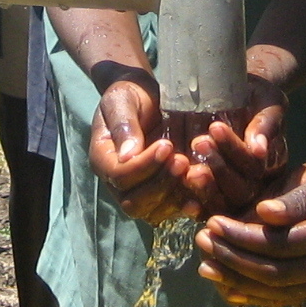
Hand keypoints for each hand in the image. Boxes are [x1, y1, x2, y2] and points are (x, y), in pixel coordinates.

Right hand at [89, 70, 194, 222]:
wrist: (146, 97)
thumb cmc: (130, 95)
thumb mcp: (122, 101)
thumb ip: (124, 126)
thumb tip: (128, 155)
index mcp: (103, 160)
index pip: (119, 176)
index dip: (144, 166)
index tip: (166, 145)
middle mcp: (118, 184)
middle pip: (134, 202)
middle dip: (160, 184)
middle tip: (182, 160)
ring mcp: (139, 192)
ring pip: (153, 211)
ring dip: (176, 196)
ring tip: (195, 173)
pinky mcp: (161, 194)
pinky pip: (171, 210)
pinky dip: (186, 205)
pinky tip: (202, 194)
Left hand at [178, 78, 288, 217]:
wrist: (240, 96)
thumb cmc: (257, 98)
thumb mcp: (268, 103)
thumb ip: (266, 125)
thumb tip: (259, 150)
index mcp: (272, 164)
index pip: (254, 165)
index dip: (234, 149)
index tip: (215, 126)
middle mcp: (256, 184)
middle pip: (240, 190)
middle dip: (218, 167)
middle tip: (198, 141)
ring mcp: (234, 193)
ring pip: (222, 202)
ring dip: (202, 184)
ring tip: (182, 162)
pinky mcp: (212, 196)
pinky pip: (203, 206)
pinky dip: (190, 199)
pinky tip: (178, 181)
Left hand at [194, 148, 305, 306]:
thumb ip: (298, 199)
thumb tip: (261, 214)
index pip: (280, 245)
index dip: (241, 237)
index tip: (212, 222)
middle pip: (278, 274)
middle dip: (234, 261)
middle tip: (201, 242)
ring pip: (284, 292)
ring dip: (242, 284)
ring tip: (207, 269)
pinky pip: (295, 295)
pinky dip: (262, 295)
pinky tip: (234, 289)